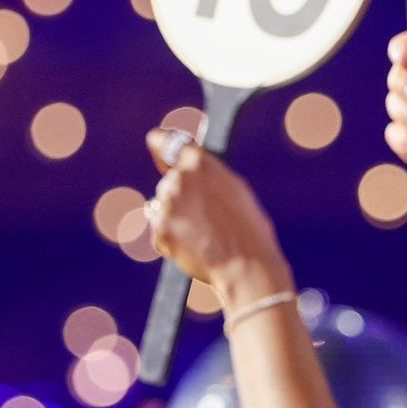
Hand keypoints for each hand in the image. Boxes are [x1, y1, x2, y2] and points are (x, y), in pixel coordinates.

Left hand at [145, 130, 293, 306]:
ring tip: (204, 232)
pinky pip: (161, 229)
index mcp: (200, 163)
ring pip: (163, 205)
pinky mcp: (159, 231)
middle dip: (182, 193)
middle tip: (207, 213)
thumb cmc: (248, 227)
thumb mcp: (234, 188)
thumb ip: (207, 174)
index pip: (163, 140)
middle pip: (169, 181)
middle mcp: (178, 180)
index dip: (160, 143)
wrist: (245, 266)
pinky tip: (196, 244)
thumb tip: (185, 169)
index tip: (158, 146)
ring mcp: (166, 206)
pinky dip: (173, 236)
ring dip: (177, 215)